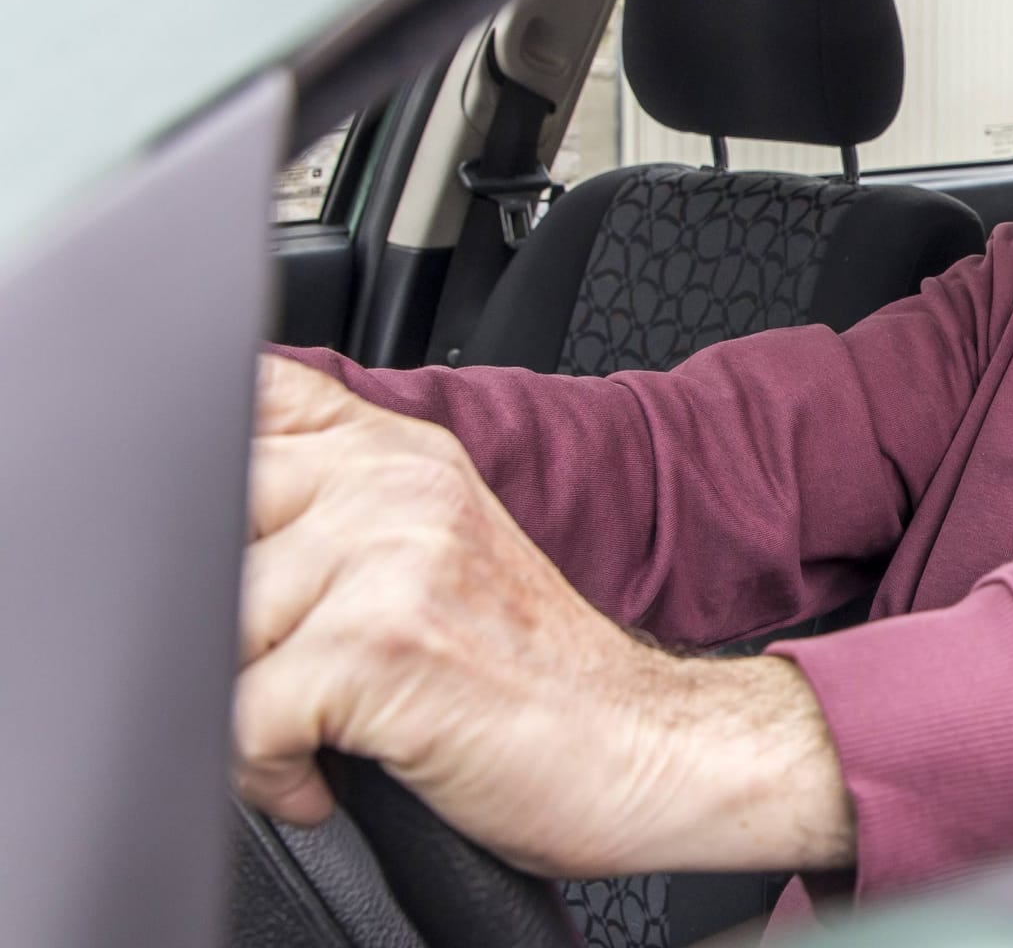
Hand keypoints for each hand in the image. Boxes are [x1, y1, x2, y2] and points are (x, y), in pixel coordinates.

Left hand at [233, 355, 853, 876]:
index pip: (252, 398)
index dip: (203, 475)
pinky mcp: (384, 644)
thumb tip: (206, 528)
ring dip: (240, 713)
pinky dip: (268, 774)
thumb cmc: (539, 679)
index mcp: (404, 454)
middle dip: (220, 628)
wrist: (645, 750)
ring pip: (212, 632)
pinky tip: (325, 779)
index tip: (226, 555)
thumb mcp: (440, 557)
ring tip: (312, 739)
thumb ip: (343, 510)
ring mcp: (392, 556)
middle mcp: (397, 484)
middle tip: (278, 681)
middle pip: (203, 528)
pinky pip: (241, 718)